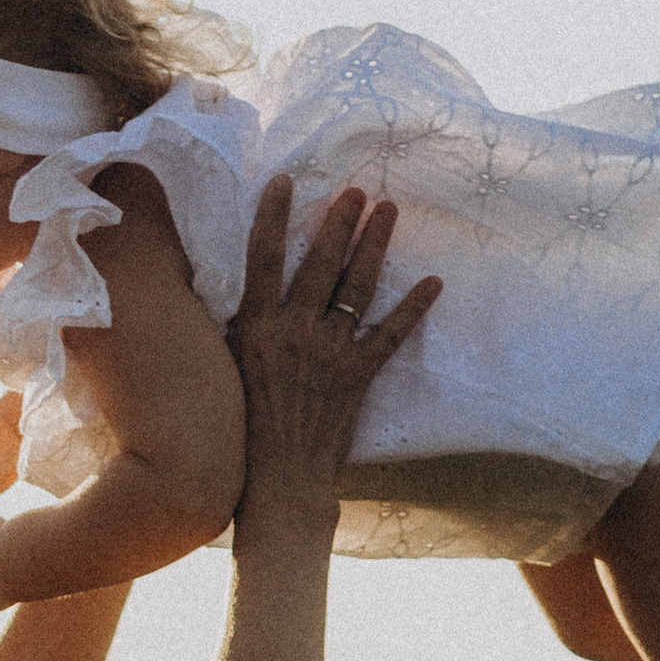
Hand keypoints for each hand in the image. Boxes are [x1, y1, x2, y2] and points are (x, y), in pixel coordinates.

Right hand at [226, 181, 438, 519]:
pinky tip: (432, 282)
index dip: (272, 218)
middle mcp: (295, 333)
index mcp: (257, 329)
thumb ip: (236, 328)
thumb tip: (237, 290)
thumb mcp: (227, 371)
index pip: (263, 261)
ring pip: (356, 288)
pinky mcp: (358, 375)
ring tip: (388, 210)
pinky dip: (413, 309)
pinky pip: (390, 335)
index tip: (285, 181)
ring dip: (373, 246)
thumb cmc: (244, 429)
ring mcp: (330, 353)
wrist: (280, 479)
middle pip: (319, 264)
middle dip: (338, 223)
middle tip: (357, 189)